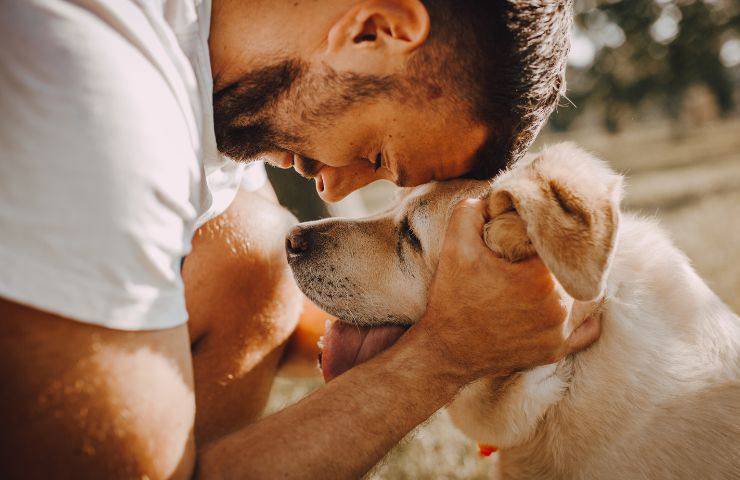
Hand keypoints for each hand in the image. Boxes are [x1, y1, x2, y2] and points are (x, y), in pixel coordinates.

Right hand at [417, 198, 600, 383]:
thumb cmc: (452, 298)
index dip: (555, 230)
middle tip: (552, 247)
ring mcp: (560, 333)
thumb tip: (493, 197)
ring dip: (578, 281)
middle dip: (567, 255)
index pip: (564, 242)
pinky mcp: (556, 351)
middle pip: (580, 268)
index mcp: (540, 278)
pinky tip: (571, 300)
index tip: (544, 226)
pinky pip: (588, 329)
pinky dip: (585, 314)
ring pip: (590, 297)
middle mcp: (558, 307)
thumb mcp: (455, 246)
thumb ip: (472, 211)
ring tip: (562, 270)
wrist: (445, 351)